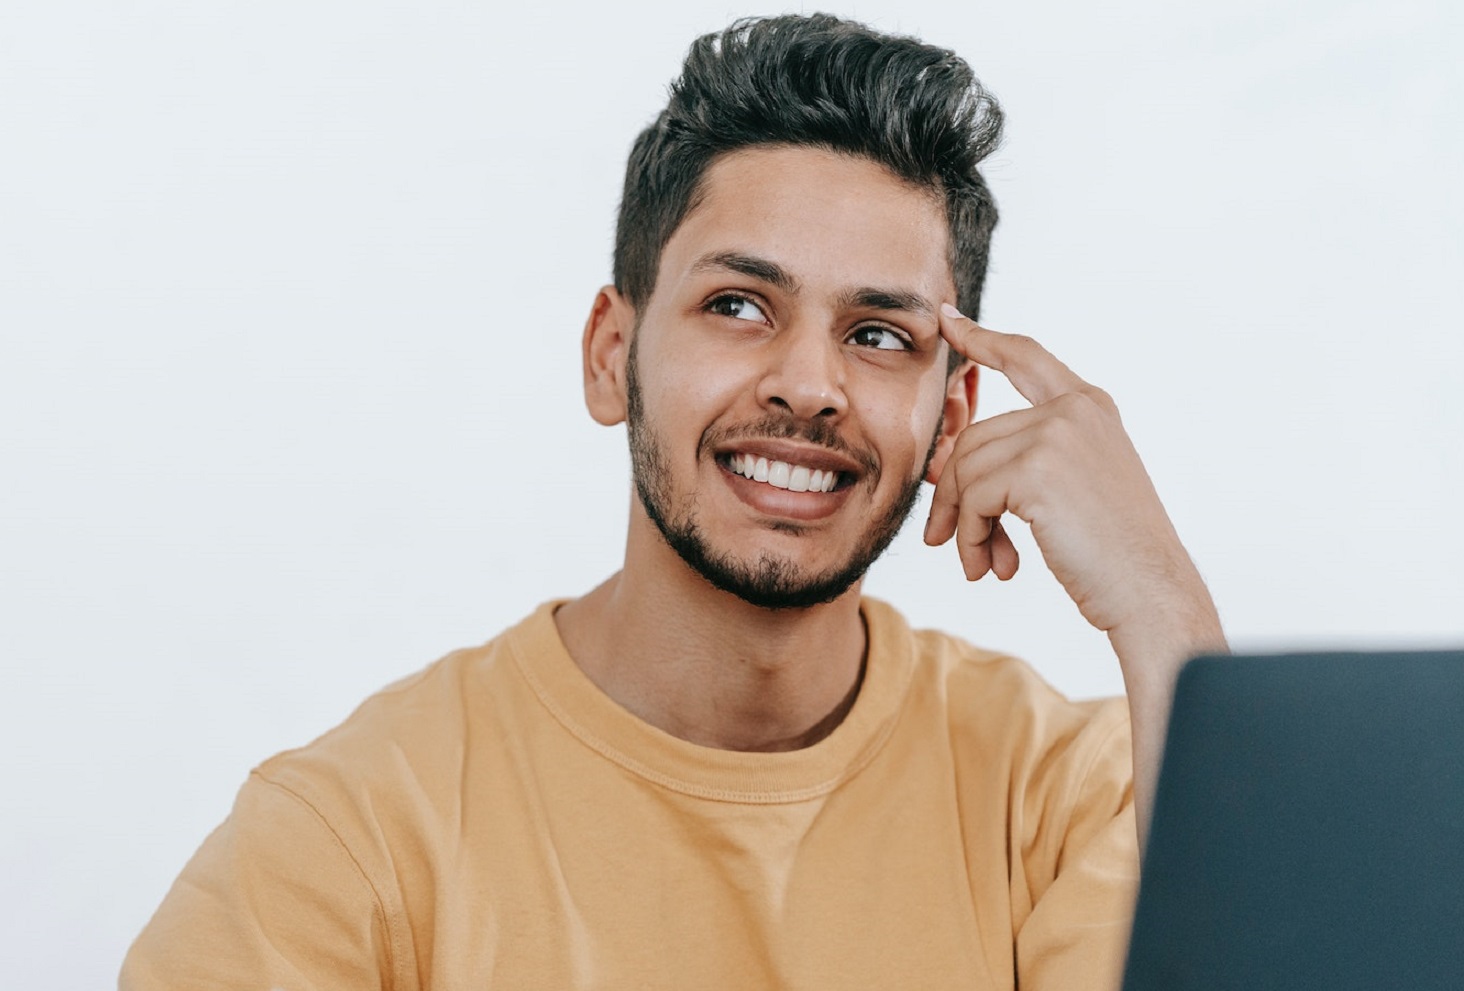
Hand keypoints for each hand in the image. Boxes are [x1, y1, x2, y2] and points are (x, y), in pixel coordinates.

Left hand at [923, 302, 1205, 638]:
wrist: (1152, 591)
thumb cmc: (1113, 554)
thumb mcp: (1074, 488)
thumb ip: (1027, 459)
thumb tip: (949, 466)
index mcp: (1089, 407)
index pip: (1025, 357)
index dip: (982, 339)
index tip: (948, 323)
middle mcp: (1074, 409)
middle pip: (973, 438)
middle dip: (954, 496)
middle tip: (950, 543)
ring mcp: (1057, 434)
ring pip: (966, 471)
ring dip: (964, 526)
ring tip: (980, 566)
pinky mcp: (1037, 468)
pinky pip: (973, 498)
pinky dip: (971, 538)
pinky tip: (992, 567)